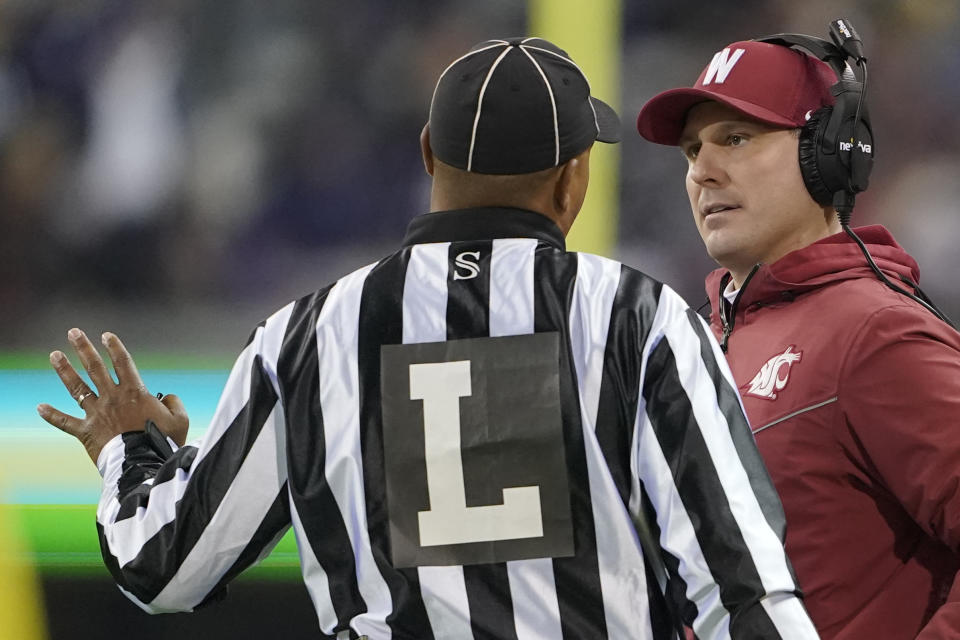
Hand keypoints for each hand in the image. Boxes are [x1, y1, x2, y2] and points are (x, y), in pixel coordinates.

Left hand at [37, 328, 189, 463]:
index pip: (123, 362)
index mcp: (135, 392)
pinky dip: (52, 415)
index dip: (114, 347)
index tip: (106, 335)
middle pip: (95, 367)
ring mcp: (97, 413)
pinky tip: (40, 407)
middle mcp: (112, 398)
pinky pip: (66, 422)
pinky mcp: (86, 432)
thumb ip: (174, 402)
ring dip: (65, 370)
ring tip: (54, 355)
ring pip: (77, 388)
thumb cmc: (163, 441)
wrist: (141, 463)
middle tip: (73, 333)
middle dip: (83, 348)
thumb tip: (166, 397)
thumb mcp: (179, 419)